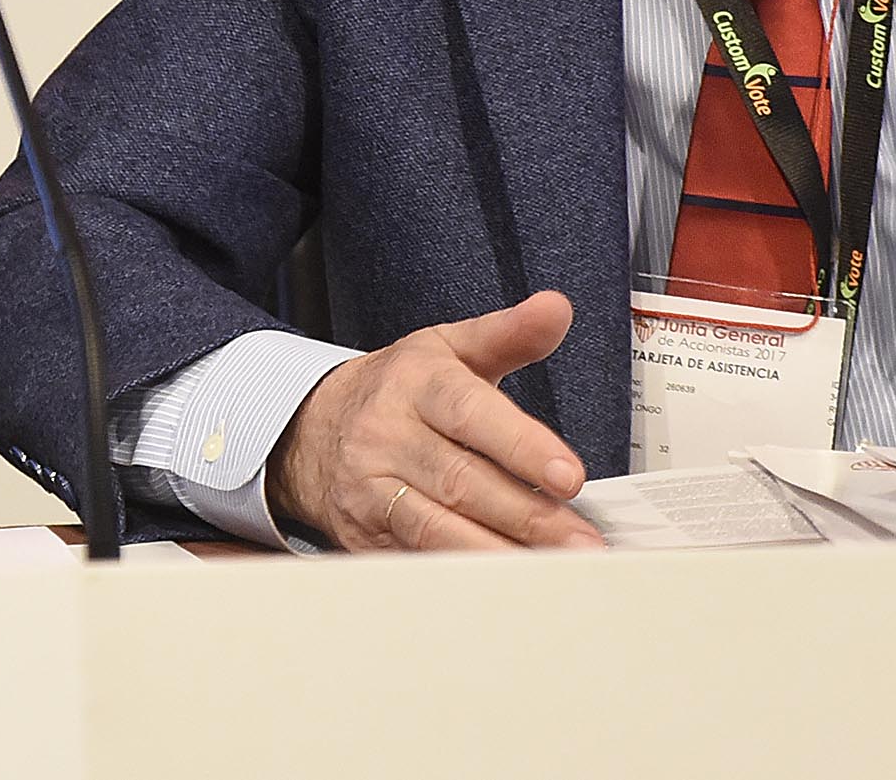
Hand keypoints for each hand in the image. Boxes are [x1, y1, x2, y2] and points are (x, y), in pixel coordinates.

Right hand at [269, 291, 602, 552]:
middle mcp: (387, 436)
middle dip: (528, 517)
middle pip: (460, 481)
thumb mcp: (447, 350)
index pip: (469, 413)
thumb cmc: (398, 391)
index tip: (569, 475)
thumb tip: (557, 309)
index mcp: (415, 384)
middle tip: (584, 542)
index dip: (520, 445)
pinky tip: (505, 586)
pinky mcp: (364, 535)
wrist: (311, 429)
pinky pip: (416, 560)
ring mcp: (370, 490)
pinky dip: (462, 578)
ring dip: (500, 554)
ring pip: (436, 528)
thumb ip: (508, 334)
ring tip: (556, 570)